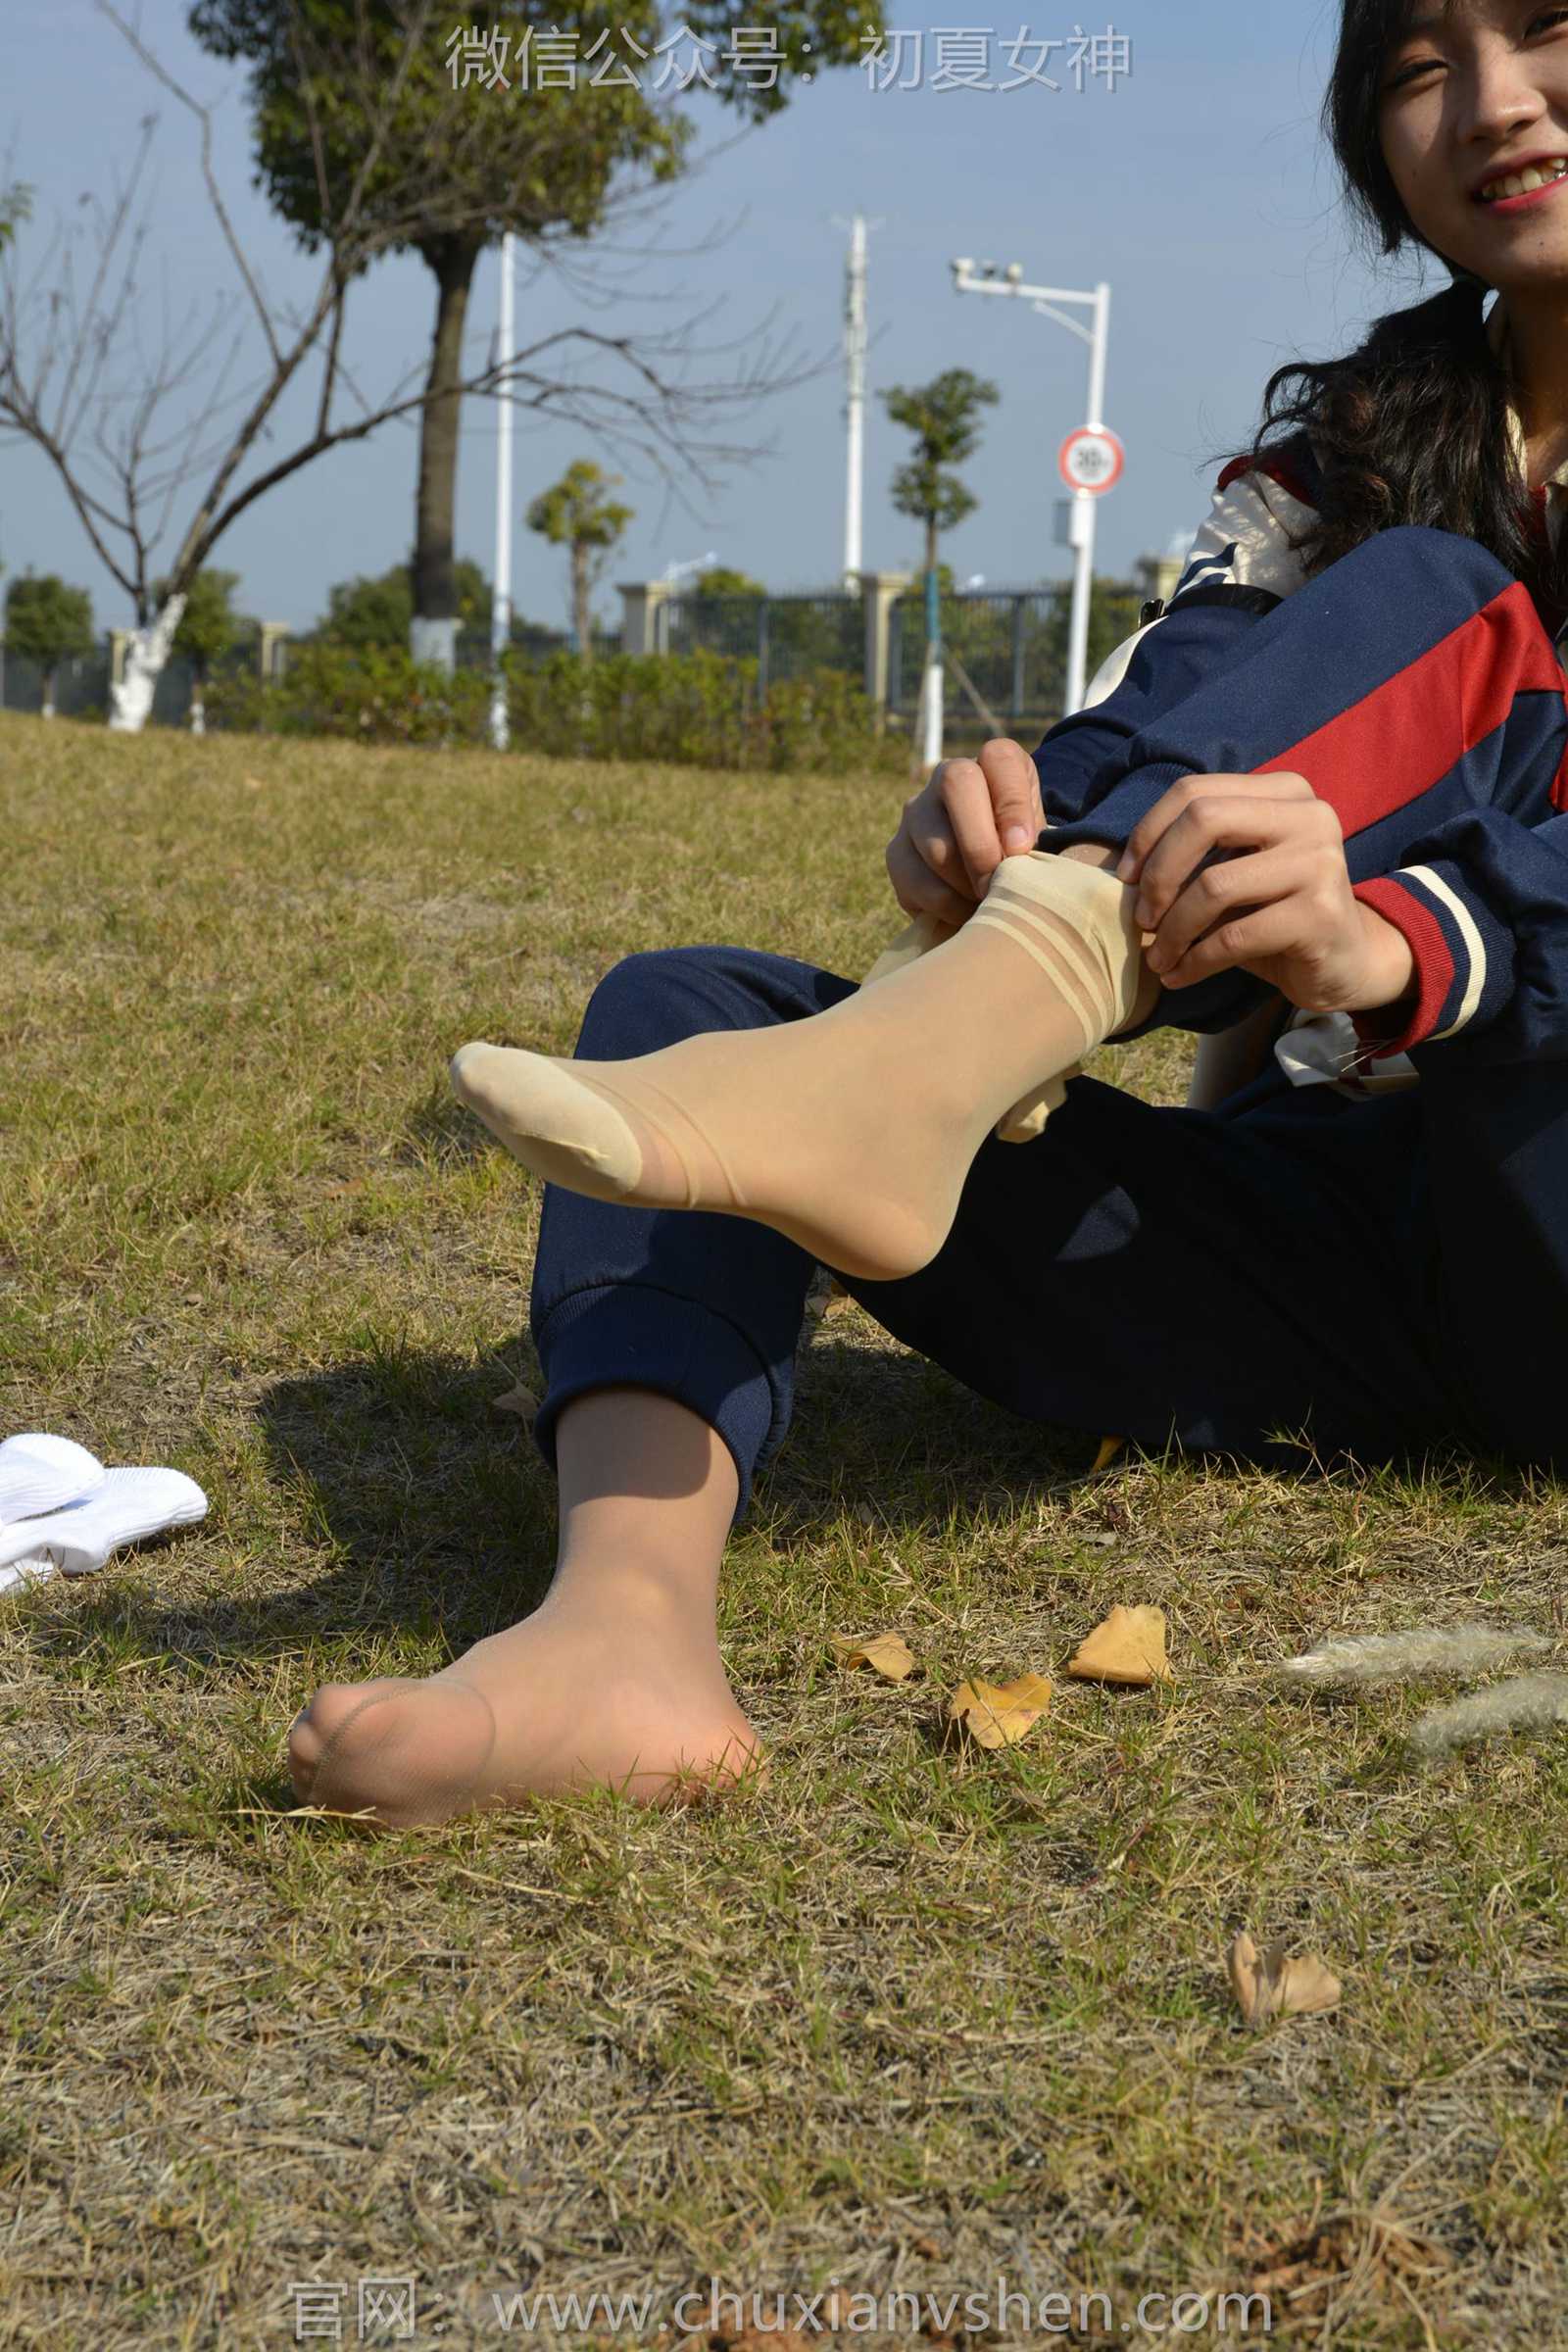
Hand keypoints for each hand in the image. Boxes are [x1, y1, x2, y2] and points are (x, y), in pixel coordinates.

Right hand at [885, 738, 1044, 927]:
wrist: (991, 885)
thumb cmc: (1026, 859)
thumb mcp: (1043, 843)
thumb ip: (1039, 843)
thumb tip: (1018, 858)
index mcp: (995, 765)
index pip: (998, 758)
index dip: (1011, 802)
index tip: (1023, 849)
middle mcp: (950, 776)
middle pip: (956, 783)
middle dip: (981, 843)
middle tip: (998, 884)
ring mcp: (917, 812)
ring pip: (937, 843)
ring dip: (967, 883)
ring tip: (990, 903)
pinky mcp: (897, 852)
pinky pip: (918, 880)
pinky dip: (948, 905)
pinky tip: (968, 913)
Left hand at [1116, 772, 1416, 1013]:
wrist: (1345, 960)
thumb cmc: (1275, 912)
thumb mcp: (1238, 869)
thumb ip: (1198, 851)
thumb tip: (1127, 868)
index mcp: (1285, 792)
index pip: (1195, 791)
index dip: (1148, 833)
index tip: (1128, 877)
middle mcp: (1309, 815)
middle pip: (1204, 820)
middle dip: (1159, 875)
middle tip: (1142, 919)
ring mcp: (1319, 862)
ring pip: (1213, 885)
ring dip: (1172, 931)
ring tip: (1158, 957)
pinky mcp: (1320, 915)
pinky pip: (1233, 937)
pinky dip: (1195, 961)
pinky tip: (1179, 975)